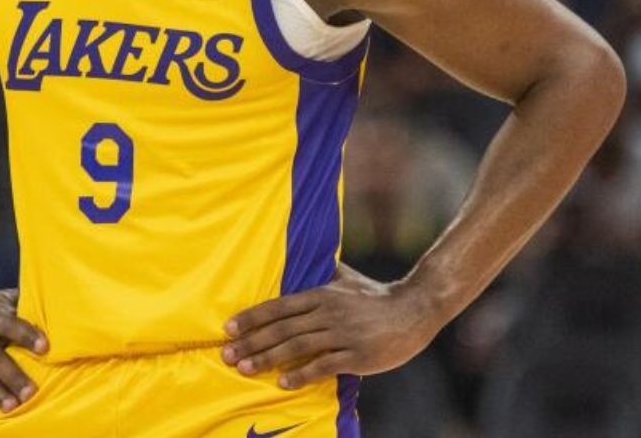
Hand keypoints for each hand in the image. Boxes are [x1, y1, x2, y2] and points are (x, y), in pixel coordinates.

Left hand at [220, 264, 446, 388]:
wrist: (414, 310)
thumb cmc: (376, 296)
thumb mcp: (346, 279)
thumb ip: (322, 272)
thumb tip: (303, 257)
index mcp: (321, 294)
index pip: (278, 306)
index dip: (252, 317)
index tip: (228, 328)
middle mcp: (328, 312)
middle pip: (282, 328)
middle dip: (251, 342)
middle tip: (227, 354)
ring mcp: (342, 334)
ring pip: (297, 346)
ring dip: (268, 358)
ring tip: (245, 369)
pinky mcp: (357, 354)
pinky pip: (324, 365)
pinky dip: (302, 373)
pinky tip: (284, 382)